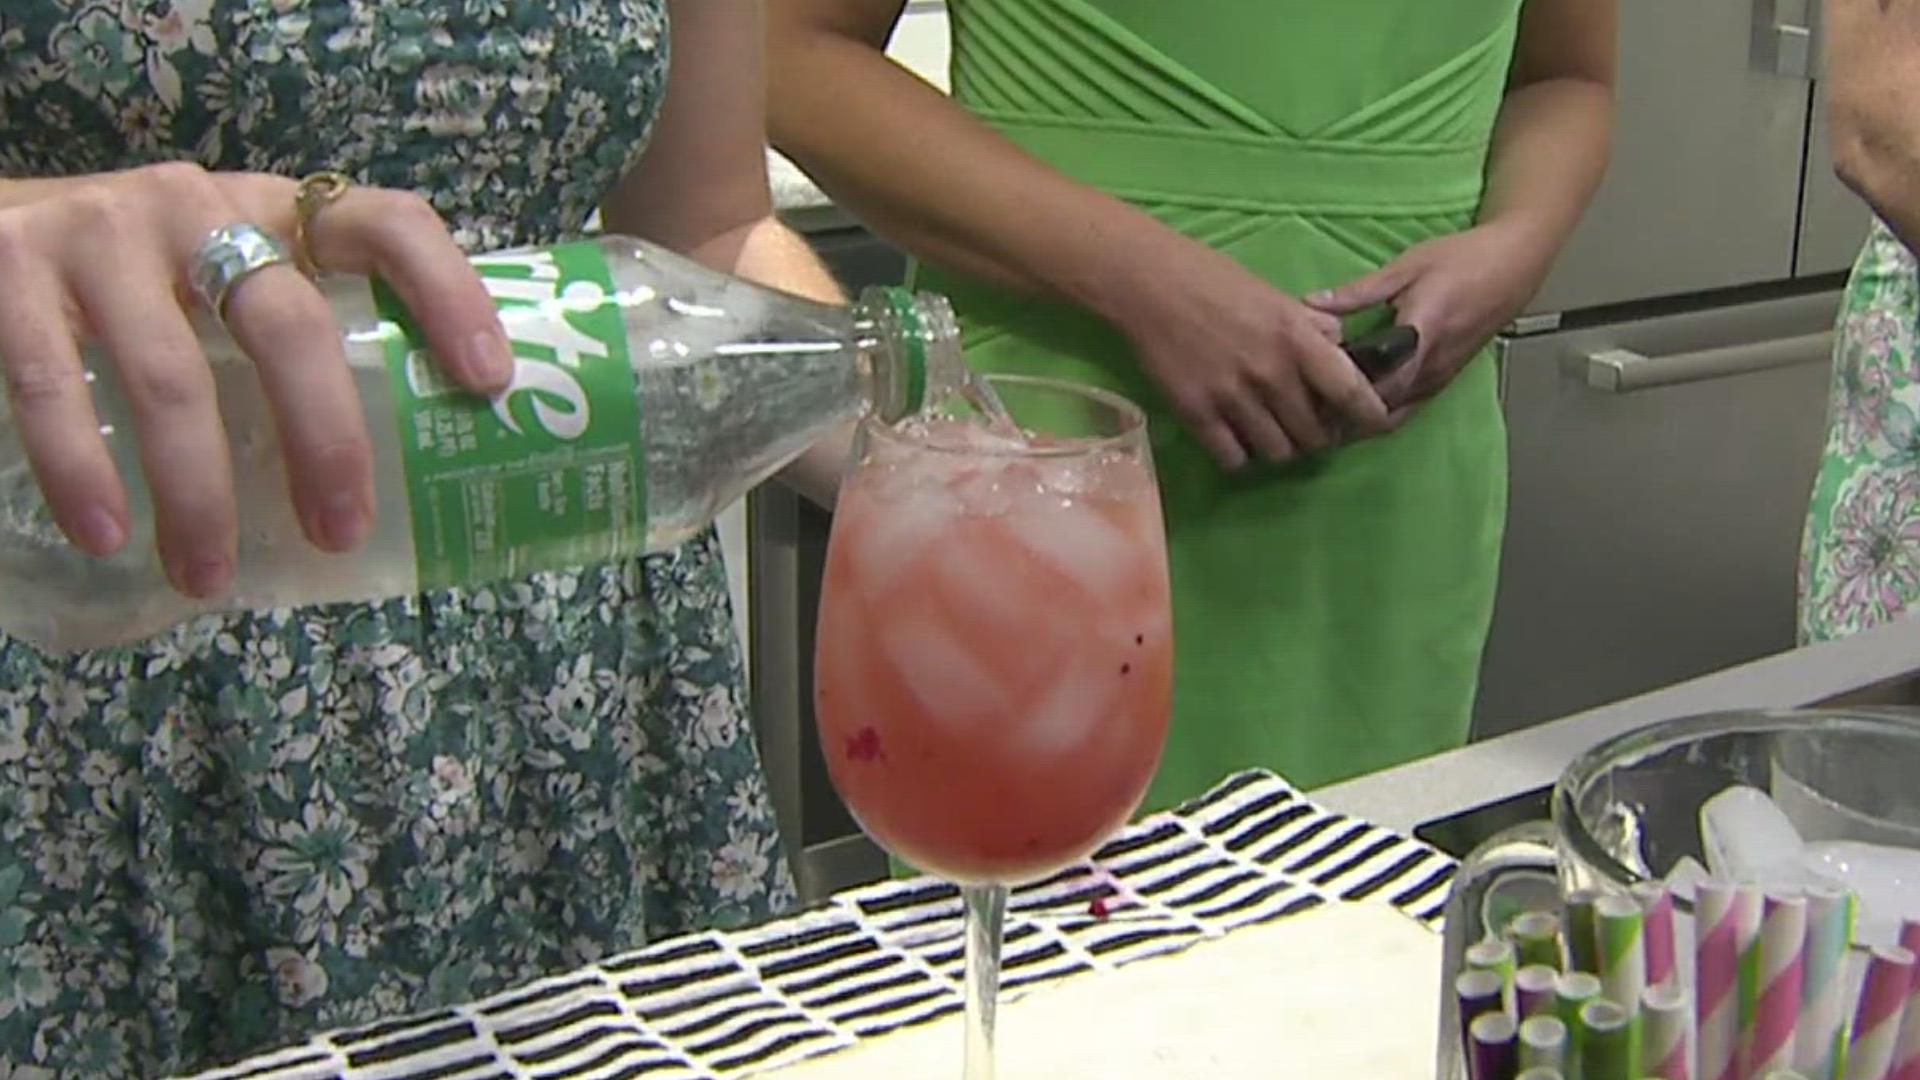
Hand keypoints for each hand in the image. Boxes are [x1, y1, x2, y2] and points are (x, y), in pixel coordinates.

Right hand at [0, 163, 510, 598]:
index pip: (389, 225)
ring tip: (208, 576)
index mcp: (277, 212)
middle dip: (325, 438)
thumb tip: (409, 480)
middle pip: (288, 323)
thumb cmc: (142, 280)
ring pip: (171, 375)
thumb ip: (299, 341)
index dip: (449, 293)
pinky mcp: (9, 266)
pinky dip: (82, 468)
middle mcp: (198, 208)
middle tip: (341, 531)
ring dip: (198, 492)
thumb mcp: (229, 282)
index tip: (487, 380)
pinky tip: (107, 533)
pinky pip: (55, 382)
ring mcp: (101, 232)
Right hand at [1113, 241, 1388, 469]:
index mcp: (1297, 340)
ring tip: (1272, 432)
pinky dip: (1241, 455)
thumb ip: (1313, 328)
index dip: (1370, 417)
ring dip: (1280, 448)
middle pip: (1314, 434)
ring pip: (1277, 452)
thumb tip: (1341, 349)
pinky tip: (1237, 438)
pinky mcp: (1197, 413)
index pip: (1351, 393)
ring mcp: (1232, 397)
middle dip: (1319, 437)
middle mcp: (1271, 374)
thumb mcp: (1277, 297)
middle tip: (1309, 426)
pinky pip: (1233, 457)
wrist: (1151, 284)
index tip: (1373, 424)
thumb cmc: (1216, 281)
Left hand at [1309, 221, 1554, 420]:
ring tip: (1321, 409)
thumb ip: (1358, 292)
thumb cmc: (1461, 259)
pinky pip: (1406, 408)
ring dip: (1359, 418)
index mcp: (1422, 333)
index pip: (1383, 383)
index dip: (1345, 393)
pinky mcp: (1443, 382)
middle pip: (1383, 409)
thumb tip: (1311, 304)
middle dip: (1344, 413)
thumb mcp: (1406, 267)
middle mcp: (1433, 366)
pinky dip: (1378, 413)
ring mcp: (1440, 378)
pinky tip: (1350, 404)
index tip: (1309, 388)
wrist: (1514, 266)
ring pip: (1394, 415)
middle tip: (1303, 406)